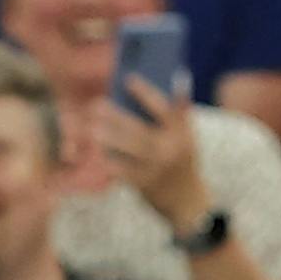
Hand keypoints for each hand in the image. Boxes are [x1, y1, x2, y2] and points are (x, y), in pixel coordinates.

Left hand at [100, 79, 209, 232]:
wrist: (189, 202)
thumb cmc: (180, 160)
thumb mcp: (184, 138)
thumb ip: (172, 117)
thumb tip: (145, 91)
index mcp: (183, 133)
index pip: (165, 108)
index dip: (146, 93)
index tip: (128, 78)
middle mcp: (171, 148)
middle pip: (140, 129)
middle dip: (117, 116)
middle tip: (96, 104)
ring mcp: (158, 167)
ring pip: (129, 149)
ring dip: (109, 137)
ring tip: (91, 128)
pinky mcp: (144, 183)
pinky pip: (122, 170)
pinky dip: (109, 161)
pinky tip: (98, 152)